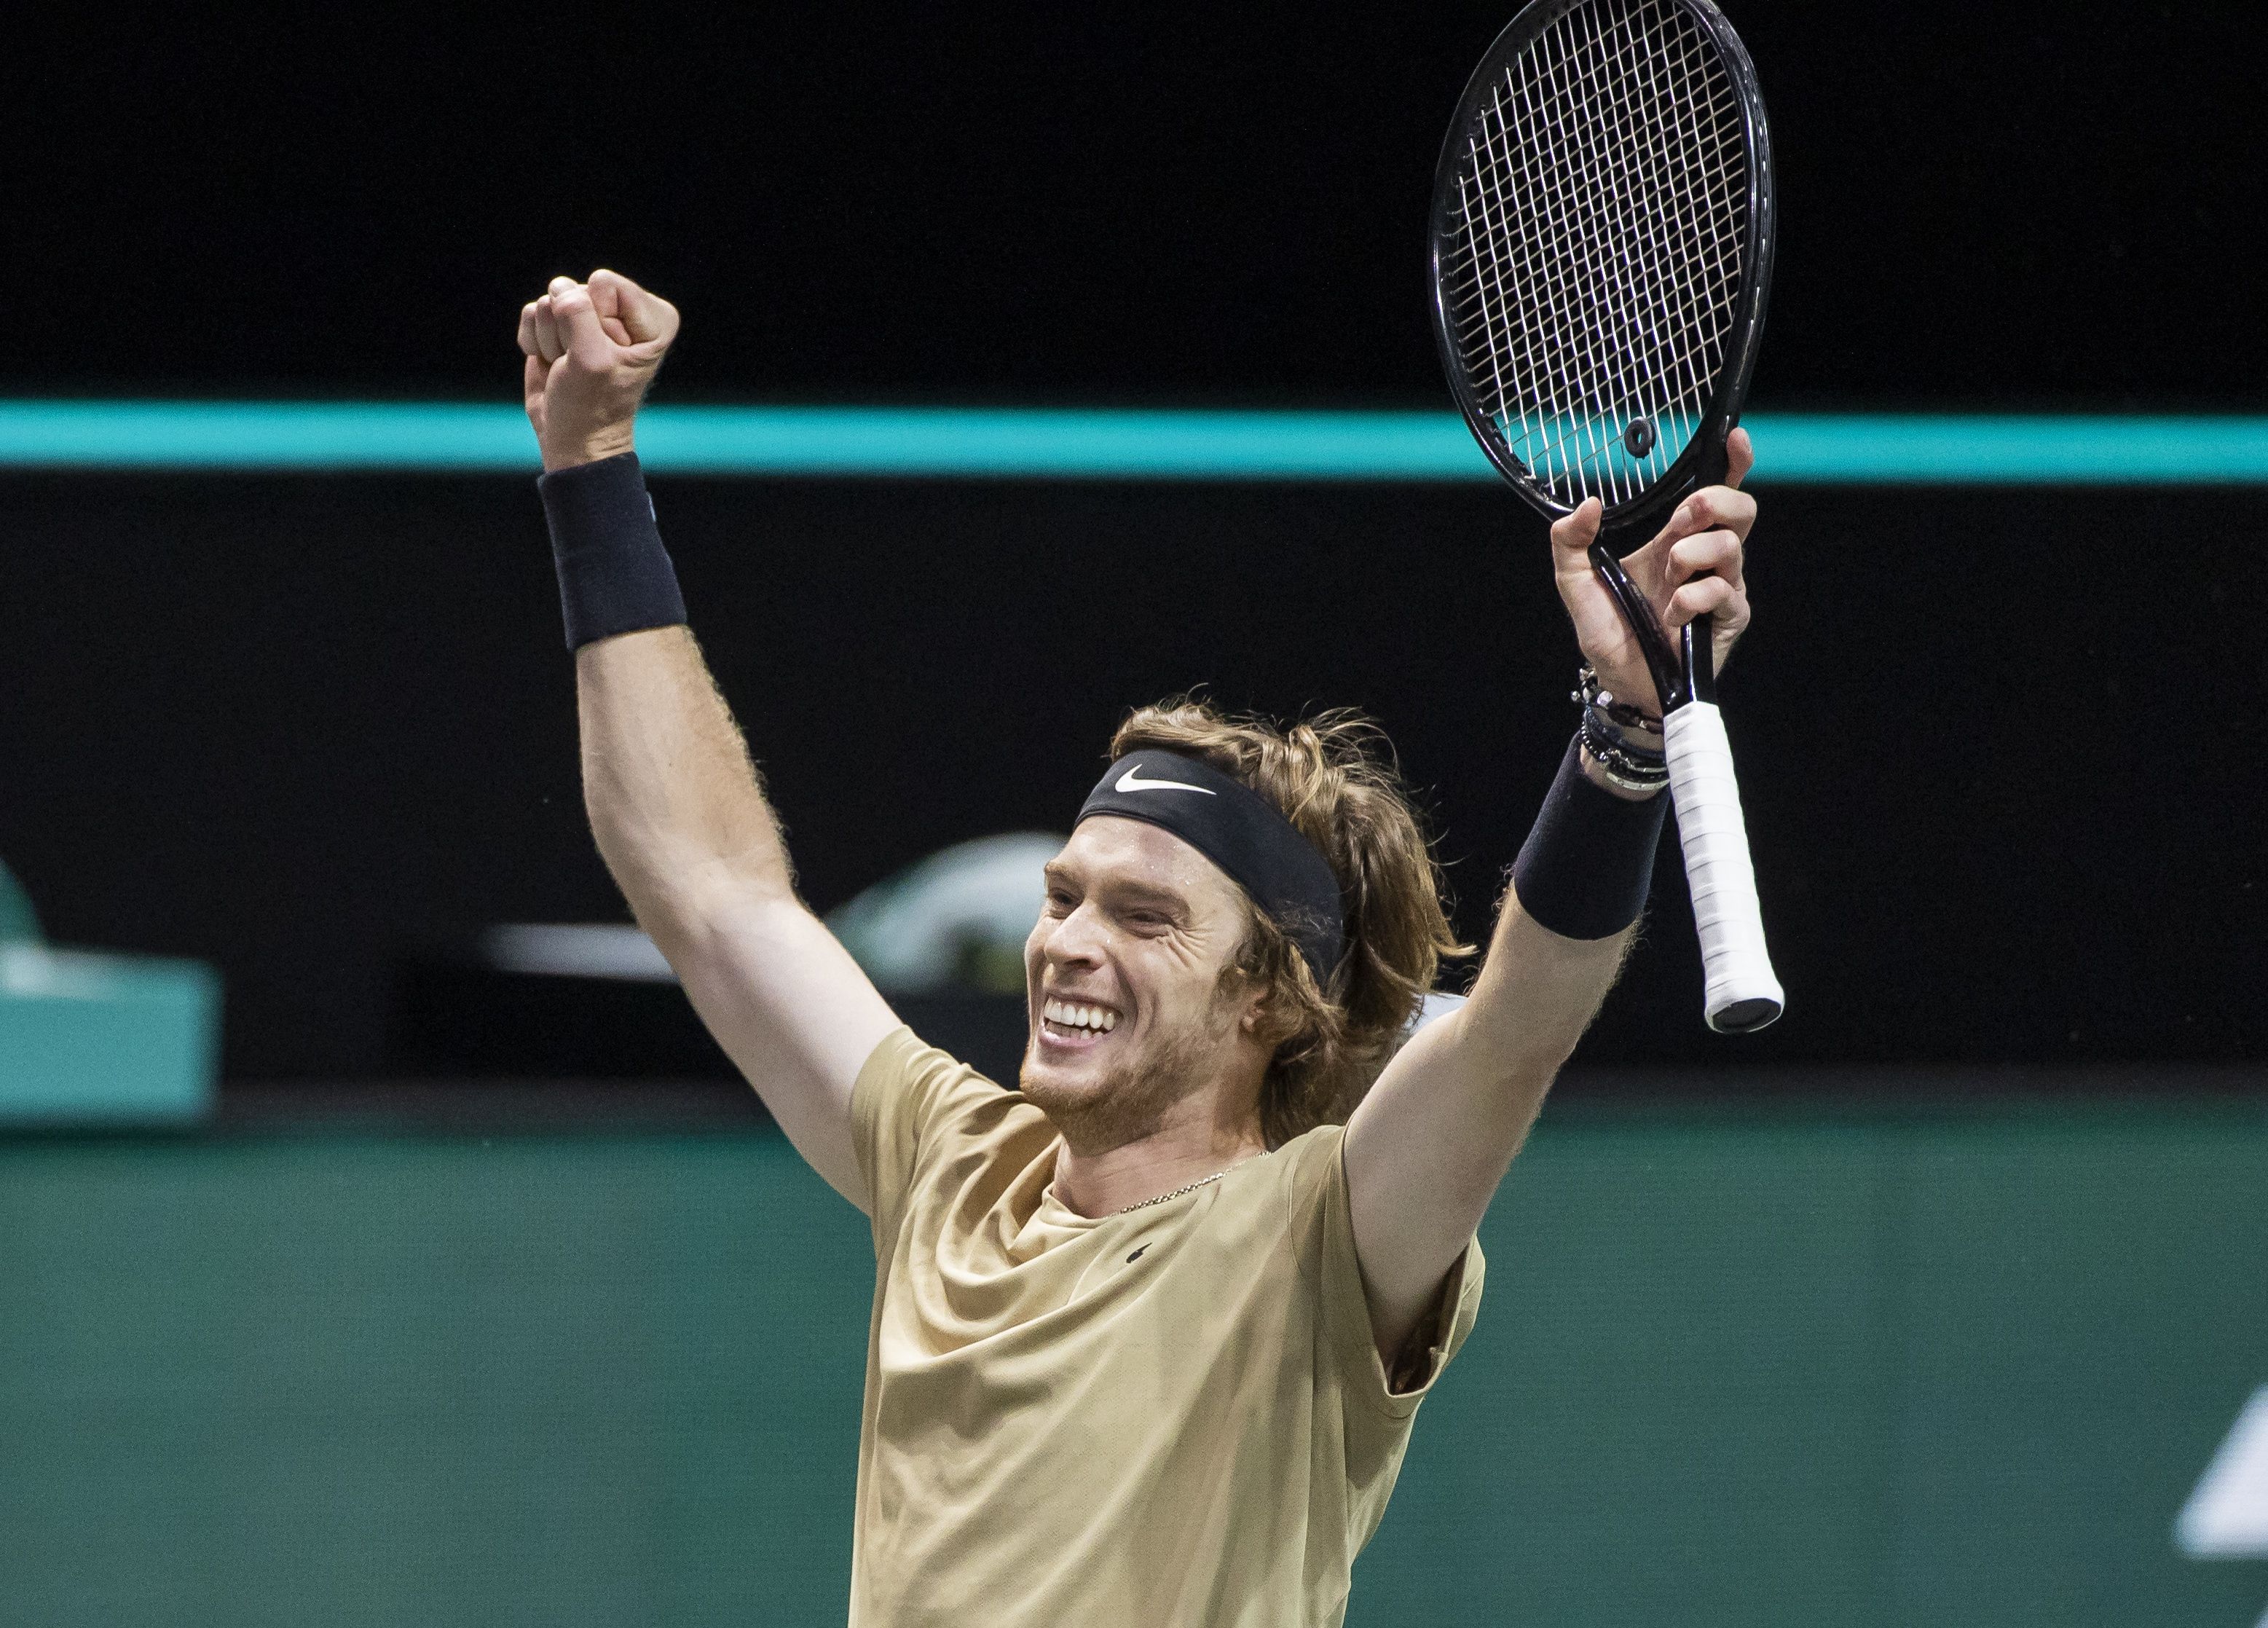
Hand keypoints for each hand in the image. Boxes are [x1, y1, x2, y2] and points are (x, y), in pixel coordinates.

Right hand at [517, 270, 680, 470]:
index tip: (604, 356)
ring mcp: (590, 315)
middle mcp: (625, 311)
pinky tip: (552, 364)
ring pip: (550, 300)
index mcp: (654, 317)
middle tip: (581, 364)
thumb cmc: (591, 405)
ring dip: (551, 338)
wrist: (571, 438)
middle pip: (575, 290)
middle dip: (568, 331)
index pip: (604, 284)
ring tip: (568, 366)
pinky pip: (532, 312)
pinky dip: (535, 341)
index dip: (595, 322)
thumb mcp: (591, 361)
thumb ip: (577, 315)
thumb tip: (559, 288)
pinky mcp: (560, 324)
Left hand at [1548, 426, 1756, 717]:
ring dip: (1693, 556)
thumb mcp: (1575, 582)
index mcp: (1675, 540)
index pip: (1713, 494)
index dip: (1731, 465)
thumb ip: (1569, 541)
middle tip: (1681, 521)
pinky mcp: (1730, 618)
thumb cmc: (1607, 631)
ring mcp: (1722, 588)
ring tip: (1668, 579)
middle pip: (1739, 510)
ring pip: (1732, 548)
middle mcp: (1704, 559)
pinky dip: (1693, 599)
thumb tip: (1587, 504)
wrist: (1619, 683)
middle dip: (1712, 504)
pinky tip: (1672, 614)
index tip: (1734, 439)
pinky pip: (1724, 593)